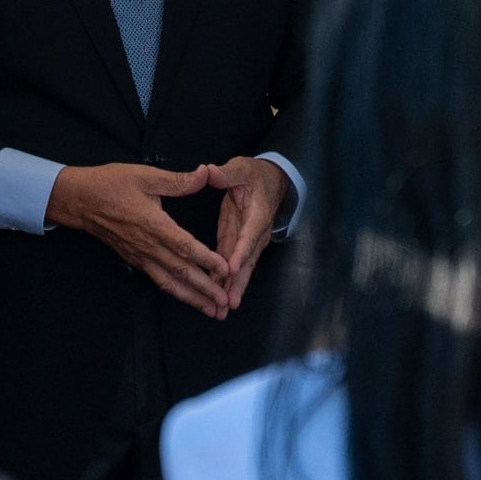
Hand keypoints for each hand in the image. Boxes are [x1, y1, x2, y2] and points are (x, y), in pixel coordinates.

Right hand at [46, 162, 233, 317]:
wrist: (80, 201)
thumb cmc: (110, 185)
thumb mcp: (145, 175)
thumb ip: (178, 180)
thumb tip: (204, 173)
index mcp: (153, 224)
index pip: (185, 246)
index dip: (206, 259)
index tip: (225, 270)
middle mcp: (148, 245)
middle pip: (181, 271)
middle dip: (205, 288)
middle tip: (224, 302)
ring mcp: (141, 256)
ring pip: (170, 282)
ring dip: (192, 297)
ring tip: (211, 309)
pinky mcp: (136, 260)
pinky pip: (158, 280)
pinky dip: (176, 292)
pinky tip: (188, 299)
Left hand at [199, 155, 286, 308]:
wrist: (271, 181)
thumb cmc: (255, 174)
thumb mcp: (242, 168)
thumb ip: (226, 173)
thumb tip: (209, 171)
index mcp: (257, 214)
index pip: (248, 236)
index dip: (240, 252)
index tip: (232, 269)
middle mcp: (255, 233)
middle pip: (247, 261)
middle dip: (238, 283)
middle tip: (228, 303)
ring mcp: (248, 242)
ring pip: (240, 269)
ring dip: (232, 290)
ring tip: (222, 311)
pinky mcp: (237, 244)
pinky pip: (231, 266)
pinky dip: (225, 282)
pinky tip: (216, 298)